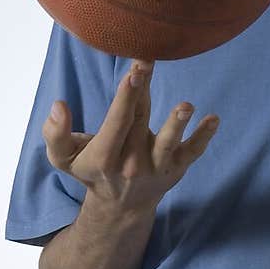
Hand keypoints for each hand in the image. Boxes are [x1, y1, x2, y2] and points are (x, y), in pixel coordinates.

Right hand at [43, 58, 219, 218]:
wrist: (121, 206)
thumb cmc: (91, 170)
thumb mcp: (64, 159)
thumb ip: (55, 134)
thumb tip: (58, 106)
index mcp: (104, 157)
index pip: (114, 124)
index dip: (123, 98)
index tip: (129, 72)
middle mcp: (130, 164)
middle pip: (137, 122)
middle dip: (140, 92)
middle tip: (145, 62)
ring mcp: (156, 167)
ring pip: (167, 144)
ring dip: (177, 125)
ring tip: (186, 107)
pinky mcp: (176, 168)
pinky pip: (192, 153)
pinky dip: (203, 138)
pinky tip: (214, 119)